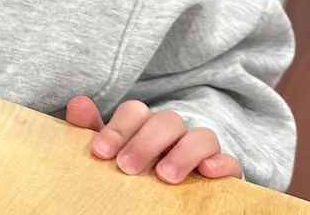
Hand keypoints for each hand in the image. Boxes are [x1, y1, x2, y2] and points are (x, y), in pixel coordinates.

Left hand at [66, 96, 242, 183]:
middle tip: (126, 167)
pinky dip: (221, 163)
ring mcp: (200, 152)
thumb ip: (93, 133)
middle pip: (167, 120)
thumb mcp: (112, 155)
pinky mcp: (224, 173)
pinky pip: (231, 161)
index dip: (118, 128)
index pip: (135, 112)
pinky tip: (207, 172)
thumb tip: (78, 104)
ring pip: (202, 135)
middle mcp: (174, 135)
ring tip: (164, 176)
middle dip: (145, 142)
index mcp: (144, 128)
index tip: (101, 153)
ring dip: (182, 152)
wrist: (164, 206)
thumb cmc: (134, 175)